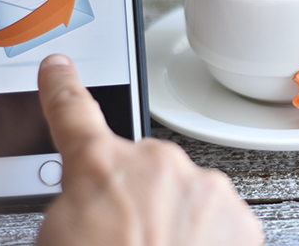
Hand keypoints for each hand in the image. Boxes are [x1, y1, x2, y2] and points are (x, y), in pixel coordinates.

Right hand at [36, 54, 263, 245]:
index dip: (63, 88)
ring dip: (174, 215)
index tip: (59, 69)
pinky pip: (217, 215)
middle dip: (136, 194)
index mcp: (100, 168)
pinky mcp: (239, 215)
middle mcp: (157, 165)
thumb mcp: (59, 237)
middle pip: (144, 167)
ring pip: (184, 191)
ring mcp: (203, 188)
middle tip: (126, 236)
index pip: (72, 113)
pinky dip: (206, 235)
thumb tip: (92, 195)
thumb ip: (78, 200)